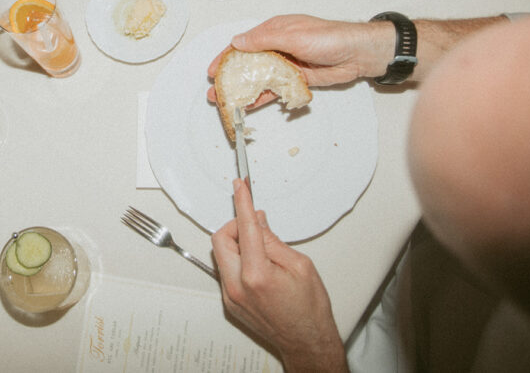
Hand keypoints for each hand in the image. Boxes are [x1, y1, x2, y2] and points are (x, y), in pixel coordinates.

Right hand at [206, 15, 390, 103]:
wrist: (358, 54)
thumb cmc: (330, 37)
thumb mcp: (294, 35)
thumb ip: (265, 39)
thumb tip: (238, 41)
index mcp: (274, 31)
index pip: (243, 45)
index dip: (226, 58)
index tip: (213, 71)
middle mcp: (277, 47)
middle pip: (248, 64)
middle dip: (231, 78)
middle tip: (216, 93)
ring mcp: (286, 65)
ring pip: (259, 80)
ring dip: (244, 91)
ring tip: (229, 104)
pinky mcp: (296, 80)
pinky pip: (275, 90)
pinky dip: (263, 98)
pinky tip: (251, 106)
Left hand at [211, 180, 346, 371]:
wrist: (306, 341)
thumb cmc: (309, 309)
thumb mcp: (300, 265)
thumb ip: (273, 240)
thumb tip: (257, 221)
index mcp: (256, 274)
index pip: (244, 228)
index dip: (242, 203)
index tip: (239, 187)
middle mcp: (237, 286)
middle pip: (220, 239)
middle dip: (235, 225)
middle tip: (255, 225)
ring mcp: (230, 296)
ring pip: (221, 254)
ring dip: (237, 243)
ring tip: (262, 248)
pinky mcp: (229, 302)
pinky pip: (226, 270)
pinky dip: (239, 260)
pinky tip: (258, 264)